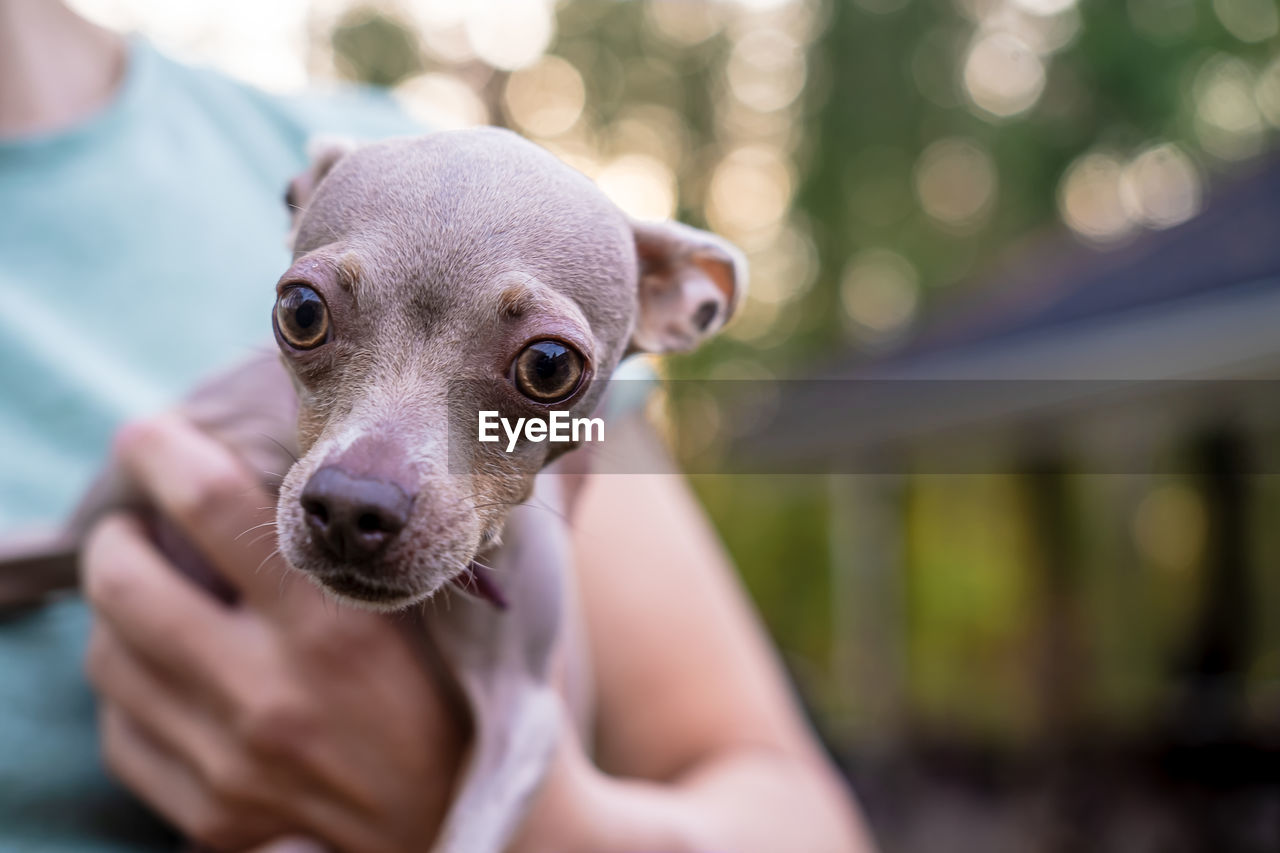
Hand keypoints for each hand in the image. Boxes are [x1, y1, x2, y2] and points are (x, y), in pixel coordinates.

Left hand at [83, 414, 465, 851]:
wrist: (458, 820)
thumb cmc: (453, 696)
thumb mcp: (433, 607)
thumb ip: (376, 536)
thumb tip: (324, 449)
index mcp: (336, 627)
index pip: (212, 506)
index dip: (163, 453)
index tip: (149, 435)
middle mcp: (271, 693)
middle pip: (126, 584)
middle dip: (115, 537)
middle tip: (134, 524)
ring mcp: (232, 763)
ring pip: (109, 658)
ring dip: (116, 612)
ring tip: (145, 594)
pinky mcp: (211, 813)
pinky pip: (121, 734)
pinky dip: (129, 693)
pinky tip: (163, 675)